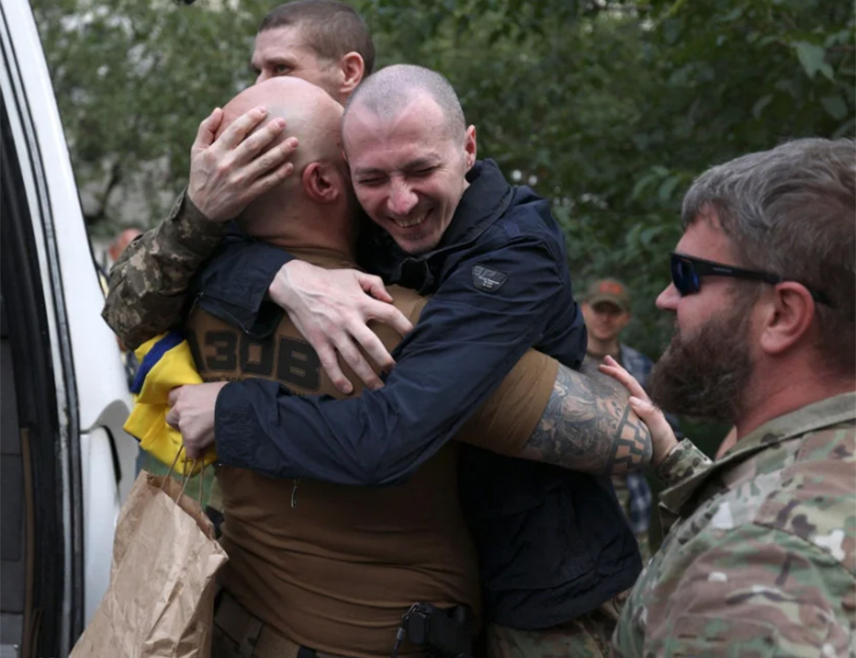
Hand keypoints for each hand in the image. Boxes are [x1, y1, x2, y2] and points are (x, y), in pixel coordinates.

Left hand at [165, 382, 227, 459]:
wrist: (236, 406)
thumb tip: (207, 403)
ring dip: (191, 436)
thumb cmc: (230, 393)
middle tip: (193, 424)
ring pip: (182, 435)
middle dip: (180, 422)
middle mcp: (180, 408)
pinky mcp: (191, 439)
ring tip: (204, 438)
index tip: (186, 408)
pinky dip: (196, 452)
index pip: (172, 398)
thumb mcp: (212, 389)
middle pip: (171, 418)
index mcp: (185, 392)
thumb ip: (203, 397)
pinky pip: (191, 450)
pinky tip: (203, 452)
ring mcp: (184, 424)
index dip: (179, 404)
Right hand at [187, 106, 297, 220]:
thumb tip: (219, 110)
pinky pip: (267, 183)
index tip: (263, 110)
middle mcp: (228, 164)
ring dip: (281, 151)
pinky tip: (290, 166)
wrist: (202, 209)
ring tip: (294, 141)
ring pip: (264, 163)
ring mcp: (239, 180)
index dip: (250, 118)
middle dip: (269, 132)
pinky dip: (279, 175)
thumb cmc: (201, 175)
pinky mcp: (247, 194)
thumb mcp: (197, 151)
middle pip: (253, 144)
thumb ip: (206, 129)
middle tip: (283, 121)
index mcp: (216, 151)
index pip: (235, 130)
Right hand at [269, 260, 414, 393]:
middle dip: (385, 360)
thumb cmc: (328, 279)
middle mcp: (349, 319)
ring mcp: (333, 333)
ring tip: (379, 388)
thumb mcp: (354, 274)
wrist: (296, 284)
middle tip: (397, 372)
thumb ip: (375, 283)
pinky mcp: (318, 341)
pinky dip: (338, 377)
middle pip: (372, 344)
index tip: (413, 337)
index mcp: (361, 302)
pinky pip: (330, 363)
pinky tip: (348, 389)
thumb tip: (390, 298)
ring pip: (353, 358)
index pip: (389, 314)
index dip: (404, 325)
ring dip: (367, 375)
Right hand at [598, 355, 677, 466]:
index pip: (629, 383)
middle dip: (617, 369)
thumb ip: (648, 413)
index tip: (602, 366)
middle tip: (604, 358)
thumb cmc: (662, 442)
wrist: (666, 458)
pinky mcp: (631, 421)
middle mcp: (639, 404)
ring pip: (623, 391)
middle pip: (627, 383)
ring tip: (604, 369)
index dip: (616, 373)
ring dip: (615, 379)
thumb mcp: (658, 427)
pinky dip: (612, 394)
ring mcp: (635, 412)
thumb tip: (632, 398)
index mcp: (644, 402)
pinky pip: (619, 403)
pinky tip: (605, 395)